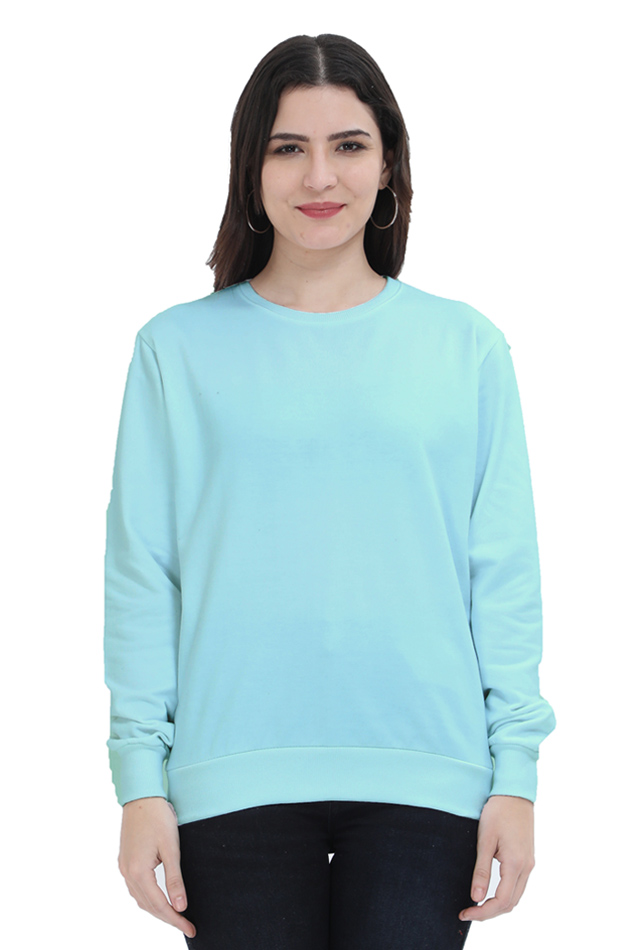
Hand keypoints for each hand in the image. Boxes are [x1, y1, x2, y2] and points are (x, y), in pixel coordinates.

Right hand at [118, 796, 195, 938]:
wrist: (141, 796)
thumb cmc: (158, 818)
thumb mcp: (171, 848)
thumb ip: (175, 879)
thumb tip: (180, 906)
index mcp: (138, 871)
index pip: (159, 905)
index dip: (175, 919)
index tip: (190, 928)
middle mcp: (127, 872)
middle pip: (148, 906)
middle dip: (168, 918)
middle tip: (187, 925)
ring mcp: (124, 867)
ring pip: (140, 898)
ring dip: (157, 910)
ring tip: (175, 916)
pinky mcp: (125, 860)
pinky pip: (135, 888)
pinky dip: (148, 898)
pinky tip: (158, 898)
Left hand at [459, 794, 534, 921]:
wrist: (515, 793)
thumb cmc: (498, 812)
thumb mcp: (485, 840)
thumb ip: (481, 870)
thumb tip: (476, 897)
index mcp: (516, 864)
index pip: (501, 901)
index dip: (483, 912)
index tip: (465, 913)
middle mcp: (526, 867)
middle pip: (510, 903)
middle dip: (489, 913)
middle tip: (467, 912)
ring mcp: (529, 863)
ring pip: (516, 896)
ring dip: (498, 905)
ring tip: (476, 905)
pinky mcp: (527, 858)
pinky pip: (518, 885)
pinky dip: (505, 895)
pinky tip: (490, 892)